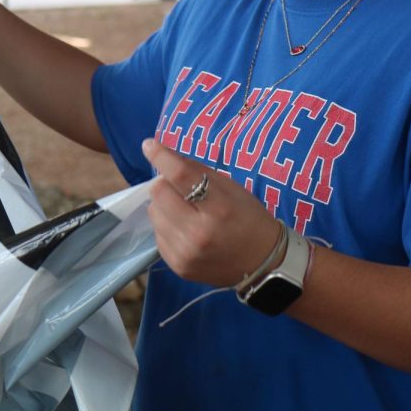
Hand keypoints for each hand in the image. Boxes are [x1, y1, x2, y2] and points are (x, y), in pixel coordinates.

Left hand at [142, 138, 281, 288]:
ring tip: (184, 210)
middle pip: (159, 193)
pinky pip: (157, 233)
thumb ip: (197, 171)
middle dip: (164, 183)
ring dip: (164, 205)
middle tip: (178, 187)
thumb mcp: (231, 188)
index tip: (149, 145)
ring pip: (153, 212)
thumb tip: (166, 156)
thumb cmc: (248, 218)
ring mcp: (185, 253)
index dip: (162, 157)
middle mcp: (199, 233)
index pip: (181, 176)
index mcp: (219, 209)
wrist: (261, 264)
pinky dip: (167, 225)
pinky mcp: (177, 266)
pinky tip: (185, 229)